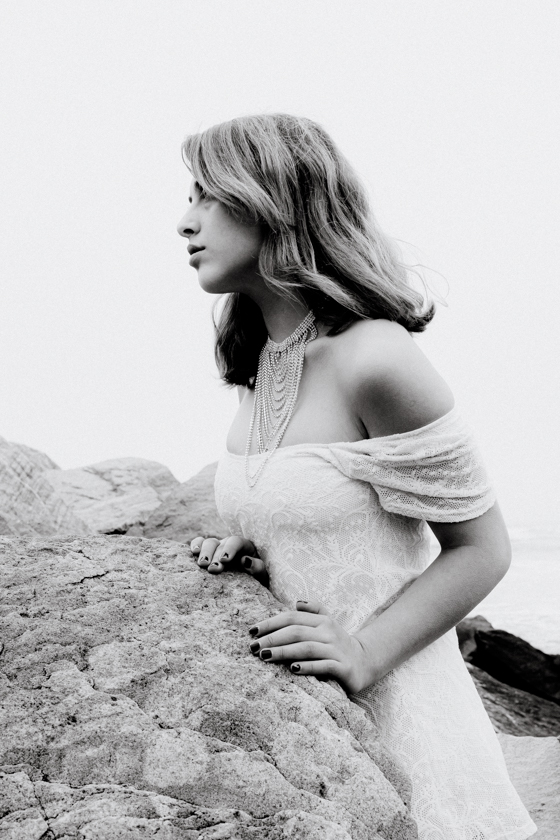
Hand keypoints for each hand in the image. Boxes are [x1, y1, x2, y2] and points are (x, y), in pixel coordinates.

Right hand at [190, 535, 267, 585]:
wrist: (251, 583)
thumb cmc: (256, 577)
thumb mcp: (261, 574)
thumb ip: (257, 567)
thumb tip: (245, 560)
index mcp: (244, 546)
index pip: (236, 541)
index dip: (229, 549)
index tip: (224, 560)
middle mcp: (229, 544)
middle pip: (220, 544)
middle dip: (215, 556)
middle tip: (213, 569)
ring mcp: (217, 547)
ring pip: (208, 543)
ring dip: (204, 553)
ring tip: (202, 564)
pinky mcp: (207, 553)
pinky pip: (199, 543)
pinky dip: (195, 545)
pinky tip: (193, 552)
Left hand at [248, 600, 372, 694]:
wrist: (365, 662)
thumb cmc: (337, 643)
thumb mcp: (327, 623)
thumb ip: (313, 610)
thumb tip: (296, 603)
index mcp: (322, 620)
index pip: (292, 618)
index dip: (271, 623)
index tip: (251, 631)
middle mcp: (329, 632)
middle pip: (296, 632)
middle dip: (272, 638)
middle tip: (253, 647)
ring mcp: (336, 650)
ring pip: (306, 648)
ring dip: (284, 652)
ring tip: (265, 656)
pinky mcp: (343, 668)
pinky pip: (323, 666)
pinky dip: (307, 666)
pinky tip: (292, 669)